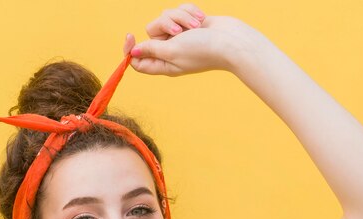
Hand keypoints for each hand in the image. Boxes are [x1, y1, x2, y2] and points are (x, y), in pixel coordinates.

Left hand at [123, 4, 255, 75]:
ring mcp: (182, 37)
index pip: (138, 61)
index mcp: (164, 64)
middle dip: (164, 25)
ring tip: (196, 26)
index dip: (130, 49)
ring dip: (181, 17)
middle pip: (151, 33)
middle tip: (179, 31)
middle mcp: (171, 51)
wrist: (232, 41)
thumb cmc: (203, 49)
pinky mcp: (191, 24)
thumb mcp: (172, 51)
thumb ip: (151, 50)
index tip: (130, 35)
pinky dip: (190, 12)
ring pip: (166, 18)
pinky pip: (180, 11)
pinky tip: (202, 19)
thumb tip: (132, 53)